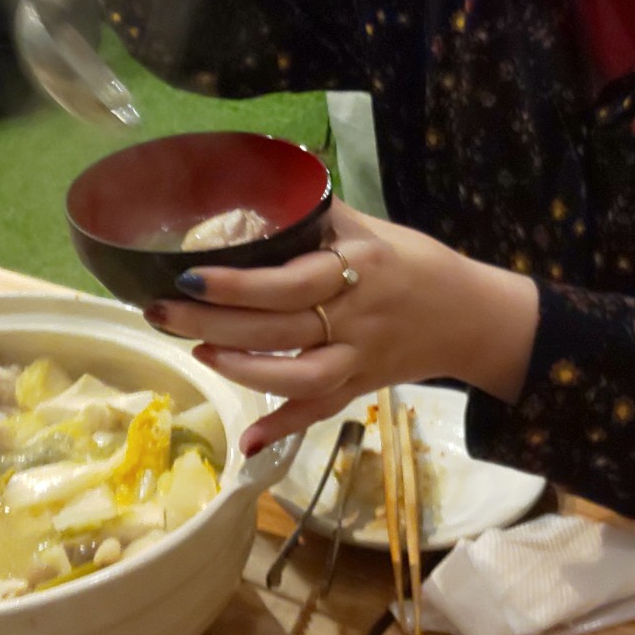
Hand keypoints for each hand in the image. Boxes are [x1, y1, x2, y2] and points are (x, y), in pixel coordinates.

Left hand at [146, 202, 539, 453]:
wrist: (470, 315)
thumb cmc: (413, 261)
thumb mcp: (369, 227)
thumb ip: (314, 217)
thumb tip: (254, 192)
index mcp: (360, 267)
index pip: (291, 280)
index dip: (238, 282)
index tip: (189, 275)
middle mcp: (357, 317)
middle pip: (278, 328)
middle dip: (214, 323)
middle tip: (164, 311)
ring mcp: (358, 358)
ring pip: (297, 376)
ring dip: (242, 369)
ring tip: (199, 352)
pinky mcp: (360, 388)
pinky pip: (320, 412)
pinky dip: (284, 428)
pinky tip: (249, 443)